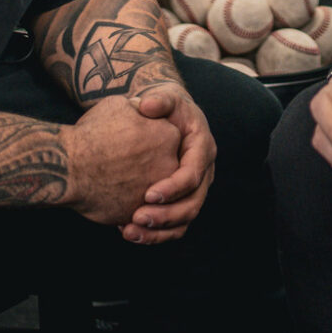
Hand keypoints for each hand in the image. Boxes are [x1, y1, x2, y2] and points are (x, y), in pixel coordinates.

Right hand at [61, 95, 180, 225]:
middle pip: (161, 164)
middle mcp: (170, 164)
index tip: (128, 140)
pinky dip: (124, 202)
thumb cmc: (91, 133)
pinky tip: (107, 192)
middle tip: (120, 161)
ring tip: (111, 176)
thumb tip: (142, 109)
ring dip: (134, 184)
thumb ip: (139, 109)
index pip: (165, 138)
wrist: (68, 168)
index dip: (145, 138)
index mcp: (169, 136)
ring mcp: (156, 191)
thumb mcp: (119, 106)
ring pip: (150, 188)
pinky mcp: (139, 212)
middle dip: (143, 163)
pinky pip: (135, 207)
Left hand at [120, 80, 215, 244]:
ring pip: (184, 220)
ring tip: (129, 232)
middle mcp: (203, 172)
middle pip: (192, 204)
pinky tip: (128, 231)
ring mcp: (193, 190)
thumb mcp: (165, 97)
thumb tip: (147, 105)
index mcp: (202, 148)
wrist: (164, 118)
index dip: (173, 187)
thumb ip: (159, 99)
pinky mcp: (181, 202)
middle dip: (166, 216)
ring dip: (158, 232)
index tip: (147, 194)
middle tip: (137, 218)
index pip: (193, 174)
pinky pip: (173, 226)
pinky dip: (154, 234)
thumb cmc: (164, 108)